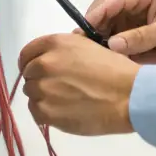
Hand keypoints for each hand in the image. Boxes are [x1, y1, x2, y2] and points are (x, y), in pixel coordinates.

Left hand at [18, 34, 138, 135]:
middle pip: (28, 74)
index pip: (27, 52)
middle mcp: (44, 64)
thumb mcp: (91, 46)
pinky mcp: (46, 112)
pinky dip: (45, 112)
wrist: (128, 96)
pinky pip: (35, 111)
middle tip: (59, 86)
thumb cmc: (116, 69)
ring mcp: (43, 89)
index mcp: (56, 44)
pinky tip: (62, 111)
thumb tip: (58, 58)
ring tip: (64, 100)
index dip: (32, 61)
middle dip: (40, 79)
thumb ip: (67, 50)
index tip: (40, 69)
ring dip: (43, 96)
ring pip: (31, 93)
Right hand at [85, 0, 155, 65]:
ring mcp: (125, 16)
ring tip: (87, 51)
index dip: (99, 12)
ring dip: (93, 34)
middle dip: (92, 22)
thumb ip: (143, 37)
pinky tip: (95, 55)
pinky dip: (99, 43)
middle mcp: (131, 3)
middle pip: (103, 6)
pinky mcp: (122, 30)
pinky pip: (106, 34)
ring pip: (101, 20)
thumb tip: (113, 44)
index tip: (85, 28)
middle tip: (82, 42)